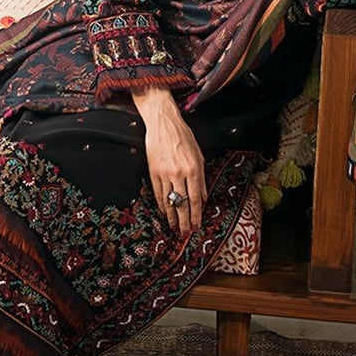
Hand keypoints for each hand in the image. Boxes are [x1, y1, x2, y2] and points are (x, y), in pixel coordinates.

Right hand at [137, 95, 206, 236]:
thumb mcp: (199, 155)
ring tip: (174, 227)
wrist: (163, 123)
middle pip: (182, 204)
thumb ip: (202, 178)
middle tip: (185, 233)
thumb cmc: (183, 136)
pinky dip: (162, 204)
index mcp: (194, 169)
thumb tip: (203, 197)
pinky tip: (164, 212)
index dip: (196, 215)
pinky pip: (158, 193)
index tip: (196, 225)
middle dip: (184, 221)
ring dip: (172, 217)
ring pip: (169, 201)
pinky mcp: (153, 171)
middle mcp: (179, 173)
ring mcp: (165, 173)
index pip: (195, 199)